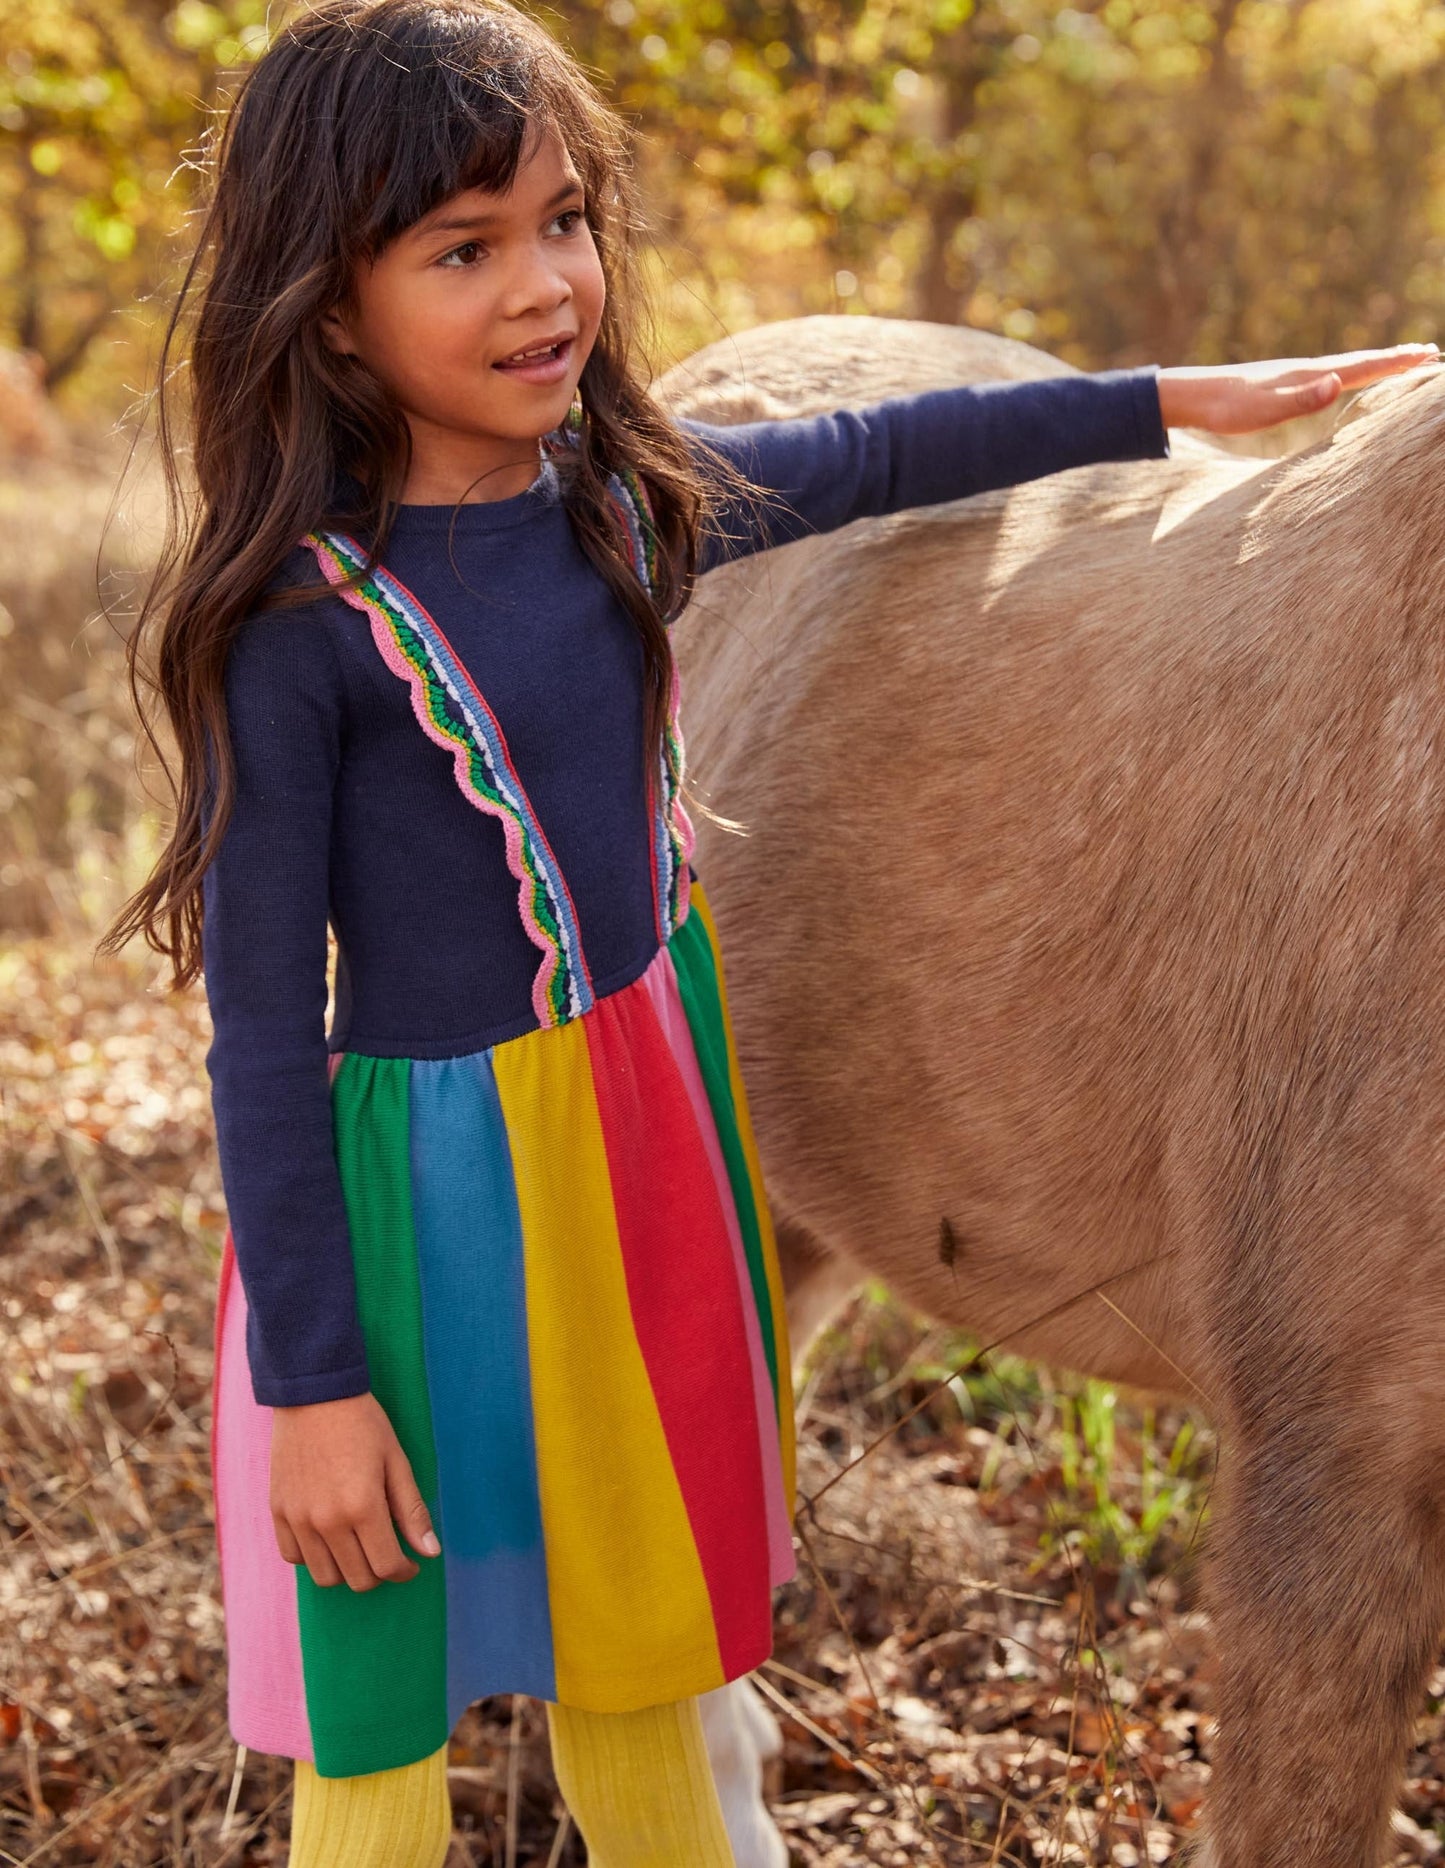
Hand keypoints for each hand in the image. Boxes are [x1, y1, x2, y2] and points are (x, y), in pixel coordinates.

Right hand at [270, 1391, 440, 1589]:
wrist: (314, 1395)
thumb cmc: (363, 1424)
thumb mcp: (396, 1461)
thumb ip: (411, 1511)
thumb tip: (430, 1552)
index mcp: (363, 1507)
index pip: (386, 1566)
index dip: (404, 1571)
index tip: (410, 1563)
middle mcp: (327, 1520)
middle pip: (357, 1578)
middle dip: (379, 1572)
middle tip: (387, 1551)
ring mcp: (298, 1518)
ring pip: (324, 1576)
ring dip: (346, 1570)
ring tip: (358, 1546)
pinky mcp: (278, 1511)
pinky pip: (293, 1556)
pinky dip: (313, 1557)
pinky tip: (328, 1537)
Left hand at [1157, 343, 1440, 434]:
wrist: (1197, 395)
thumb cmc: (1229, 407)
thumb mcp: (1265, 409)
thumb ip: (1302, 399)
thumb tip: (1337, 383)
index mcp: (1311, 374)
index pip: (1363, 366)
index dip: (1395, 363)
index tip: (1427, 355)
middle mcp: (1309, 369)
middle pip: (1362, 360)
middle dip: (1396, 358)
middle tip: (1430, 353)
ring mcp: (1298, 374)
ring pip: (1349, 365)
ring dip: (1378, 363)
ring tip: (1400, 361)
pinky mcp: (1286, 382)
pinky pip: (1332, 374)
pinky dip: (1352, 372)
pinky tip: (1348, 377)